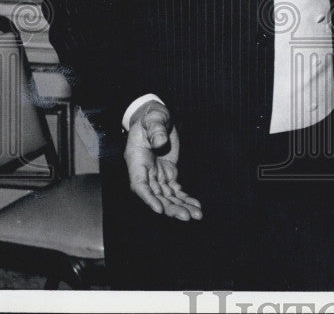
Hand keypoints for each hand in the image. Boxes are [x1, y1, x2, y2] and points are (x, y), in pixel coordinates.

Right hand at [124, 101, 202, 220]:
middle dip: (170, 208)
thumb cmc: (151, 117)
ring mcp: (157, 176)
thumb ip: (155, 129)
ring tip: (196, 216)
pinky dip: (185, 199)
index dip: (149, 199)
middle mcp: (146, 173)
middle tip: (187, 217)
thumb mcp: (152, 118)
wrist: (157, 119)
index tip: (159, 209)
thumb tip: (161, 142)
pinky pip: (176, 191)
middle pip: (156, 196)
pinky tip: (196, 208)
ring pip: (168, 197)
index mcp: (137, 162)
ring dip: (181, 207)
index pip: (140, 185)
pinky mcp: (168, 175)